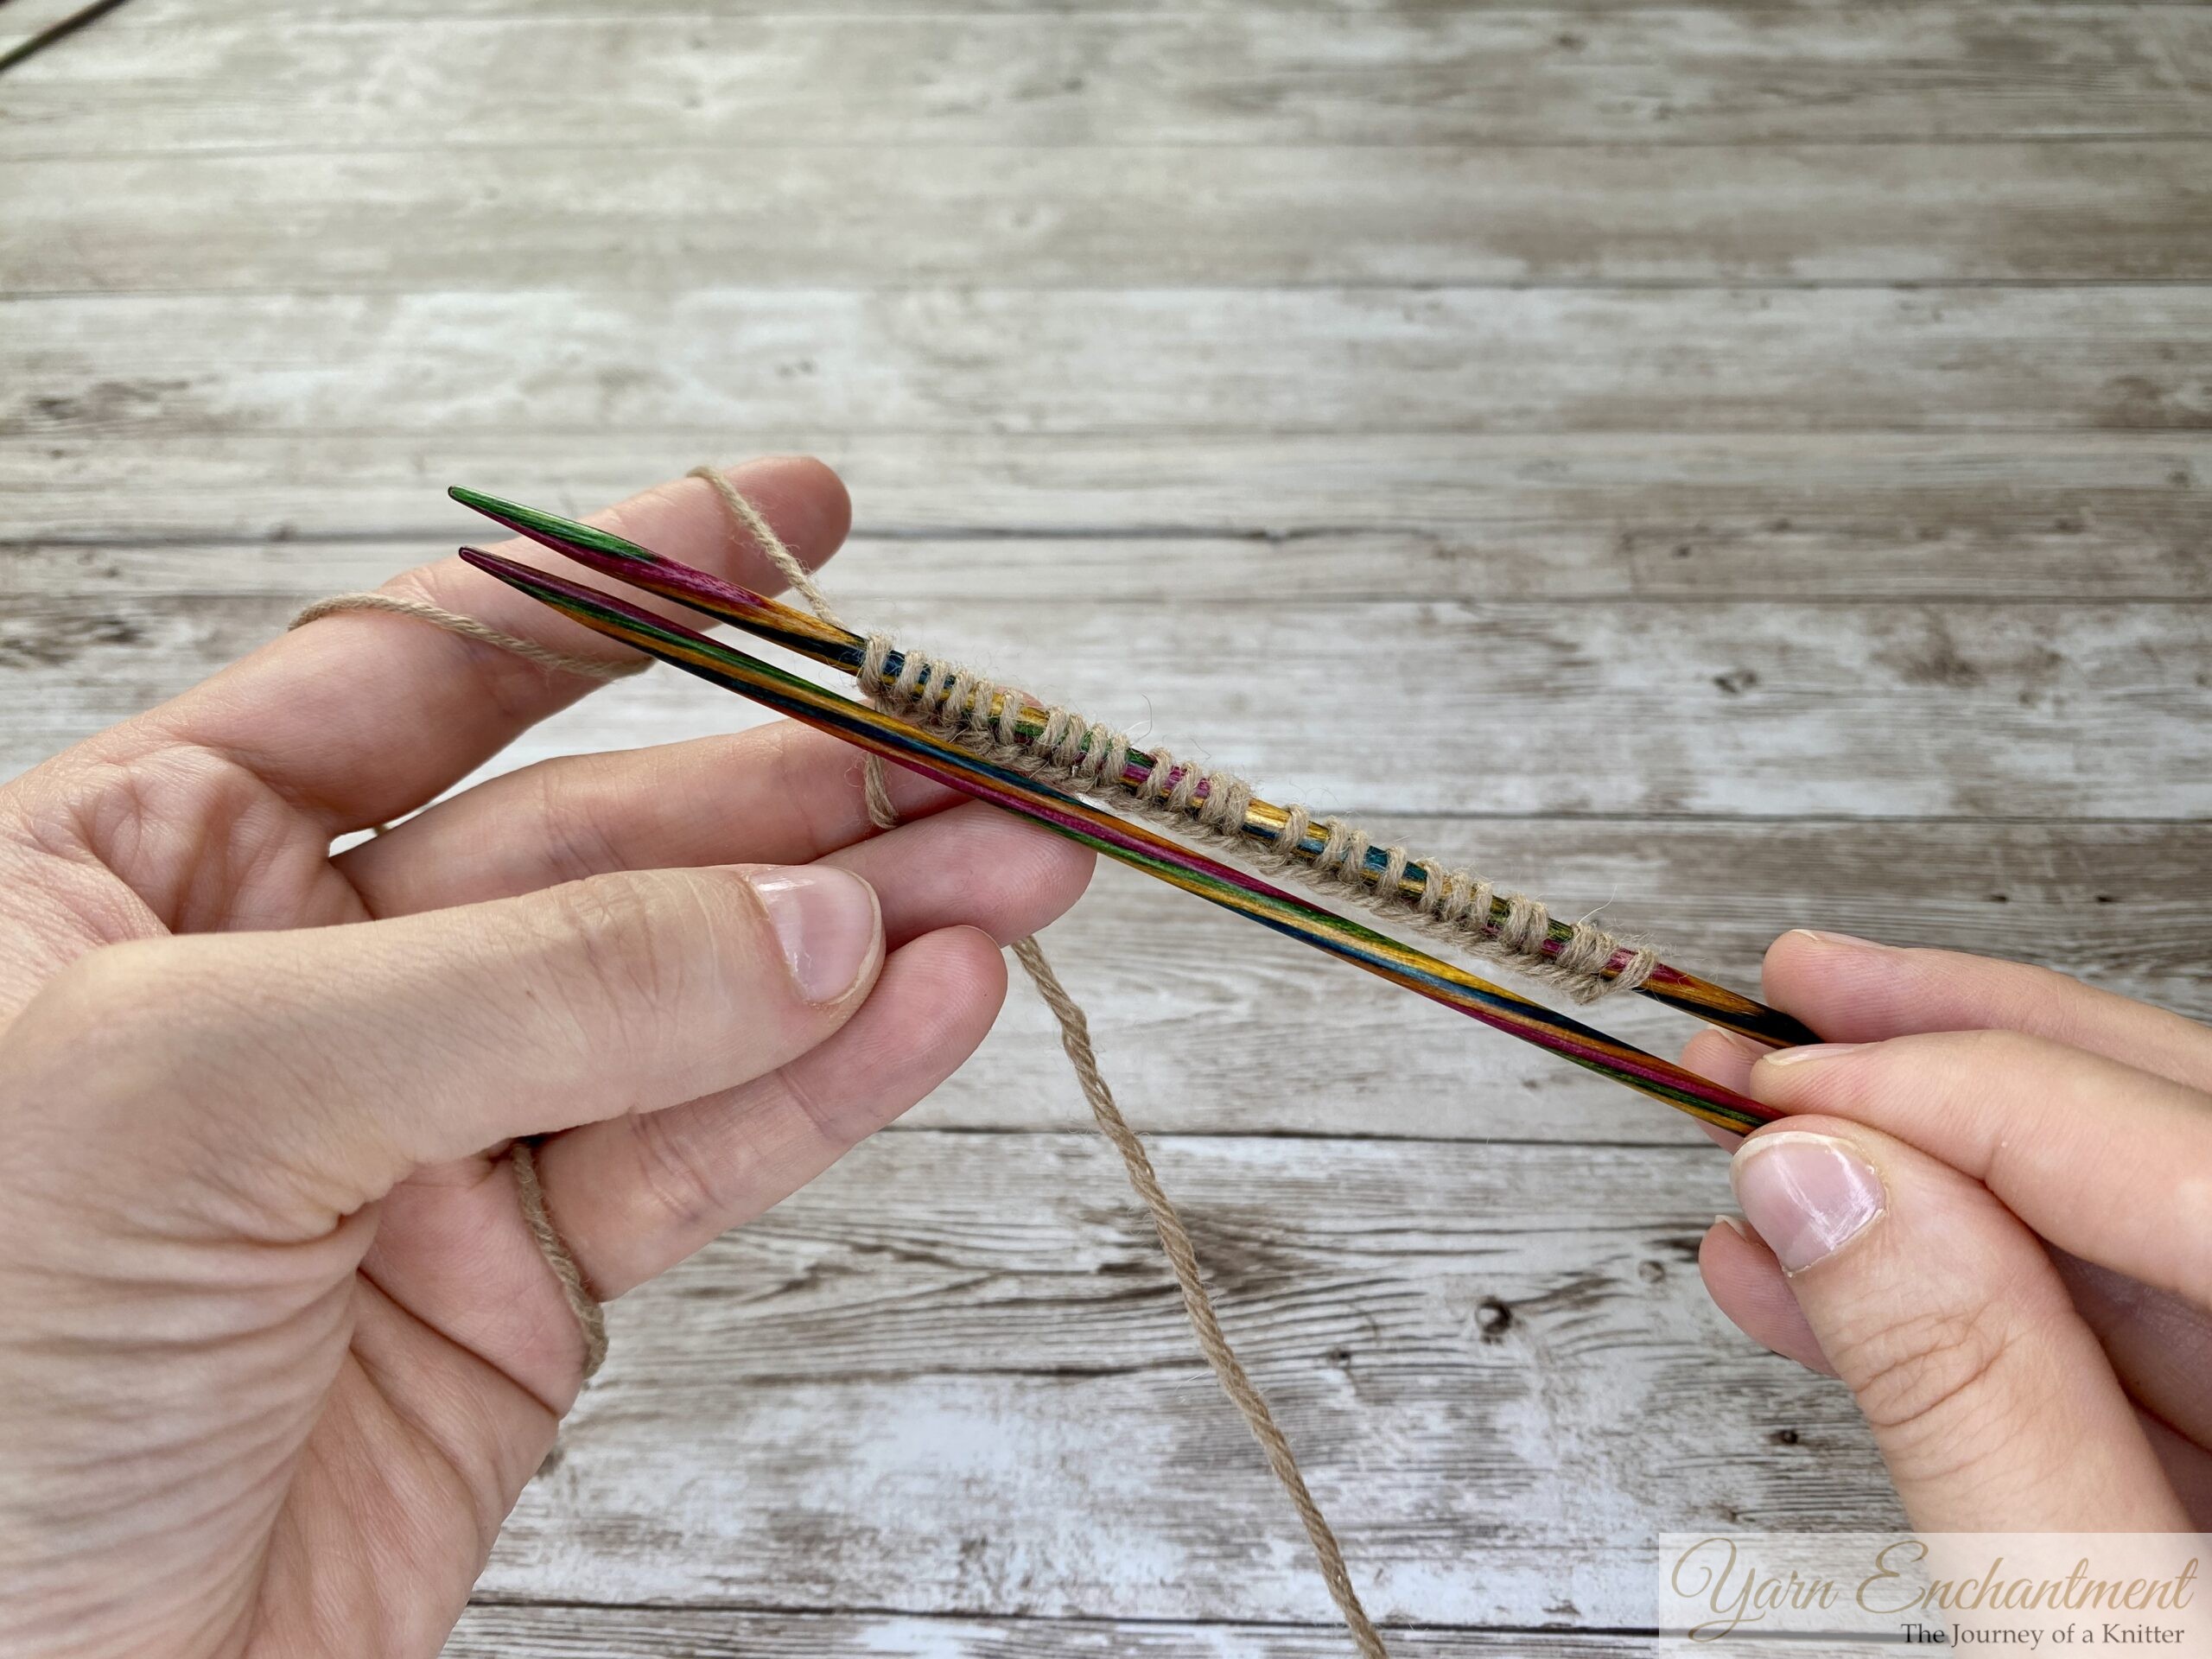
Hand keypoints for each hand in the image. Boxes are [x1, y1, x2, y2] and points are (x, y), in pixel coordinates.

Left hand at [0, 461, 1092, 1656]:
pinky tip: (932, 1003)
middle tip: (979, 756)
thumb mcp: (198, 1102)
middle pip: (601, 841)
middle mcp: (298, 984)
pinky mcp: (519, 1290)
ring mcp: (423, 1139)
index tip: (790, 519)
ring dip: (862, 932)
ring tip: (1019, 869)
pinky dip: (828, 1083)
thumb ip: (525, 992)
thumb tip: (798, 921)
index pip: (418, 670)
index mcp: (145, 867)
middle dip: (800, 794)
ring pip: (685, 1000)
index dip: (617, 589)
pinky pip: (699, 1156)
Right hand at [1687, 931, 2211, 1529]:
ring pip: (2113, 1232)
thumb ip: (1970, 1395)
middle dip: (1957, 1060)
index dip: (1957, 1095)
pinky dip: (1950, 1312)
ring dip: (1916, 1179)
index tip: (1782, 1086)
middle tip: (1797, 989)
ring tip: (1753, 1121)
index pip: (2180, 1163)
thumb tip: (1826, 1182)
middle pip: (2166, 1141)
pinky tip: (1803, 1275)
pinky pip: (2103, 1347)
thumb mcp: (2082, 1618)